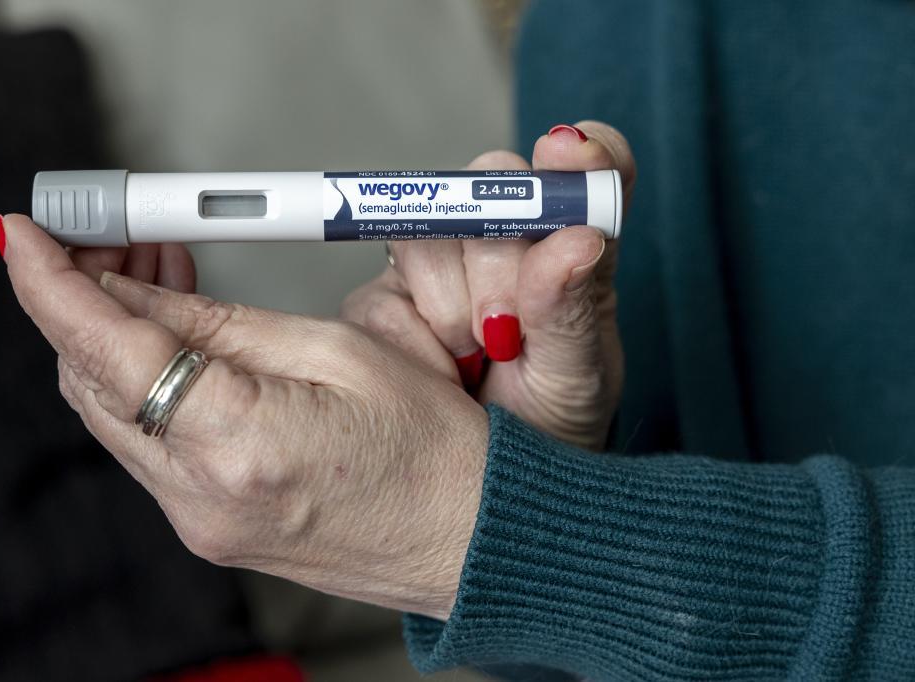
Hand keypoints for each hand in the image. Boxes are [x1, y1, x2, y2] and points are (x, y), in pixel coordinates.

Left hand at [0, 215, 488, 619]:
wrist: (469, 538)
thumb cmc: (434, 449)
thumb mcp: (336, 351)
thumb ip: (222, 324)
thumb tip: (138, 293)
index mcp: (239, 444)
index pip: (108, 353)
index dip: (51, 285)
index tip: (21, 235)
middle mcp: (201, 497)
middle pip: (92, 382)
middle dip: (85, 299)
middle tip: (112, 236)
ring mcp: (198, 521)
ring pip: (112, 412)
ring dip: (116, 338)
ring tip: (158, 273)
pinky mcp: (207, 526)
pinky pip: (147, 443)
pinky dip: (146, 383)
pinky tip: (178, 338)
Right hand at [341, 121, 634, 449]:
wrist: (482, 487)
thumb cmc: (549, 425)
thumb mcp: (578, 378)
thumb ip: (576, 309)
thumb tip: (577, 239)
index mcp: (571, 245)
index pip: (587, 167)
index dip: (579, 152)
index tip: (569, 153)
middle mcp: (506, 239)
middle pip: (491, 184)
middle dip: (499, 259)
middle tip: (508, 330)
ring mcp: (441, 264)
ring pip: (429, 233)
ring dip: (452, 305)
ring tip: (475, 358)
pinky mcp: (385, 298)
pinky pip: (384, 291)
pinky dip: (413, 337)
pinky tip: (439, 369)